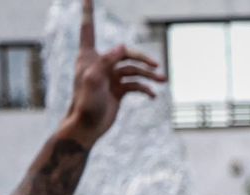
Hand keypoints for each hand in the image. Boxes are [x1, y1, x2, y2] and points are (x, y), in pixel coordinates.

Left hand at [62, 0, 164, 144]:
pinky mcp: (118, 90)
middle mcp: (100, 63)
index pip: (88, 28)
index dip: (88, 11)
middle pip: (124, 53)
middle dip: (141, 58)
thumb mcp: (94, 79)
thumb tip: (122, 47)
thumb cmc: (85, 103)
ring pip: (134, 69)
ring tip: (163, 80)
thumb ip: (106, 61)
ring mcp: (111, 77)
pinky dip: (145, 88)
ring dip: (149, 75)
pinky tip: (152, 96)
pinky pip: (136, 85)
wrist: (88, 127)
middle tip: (156, 65)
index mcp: (89, 56)